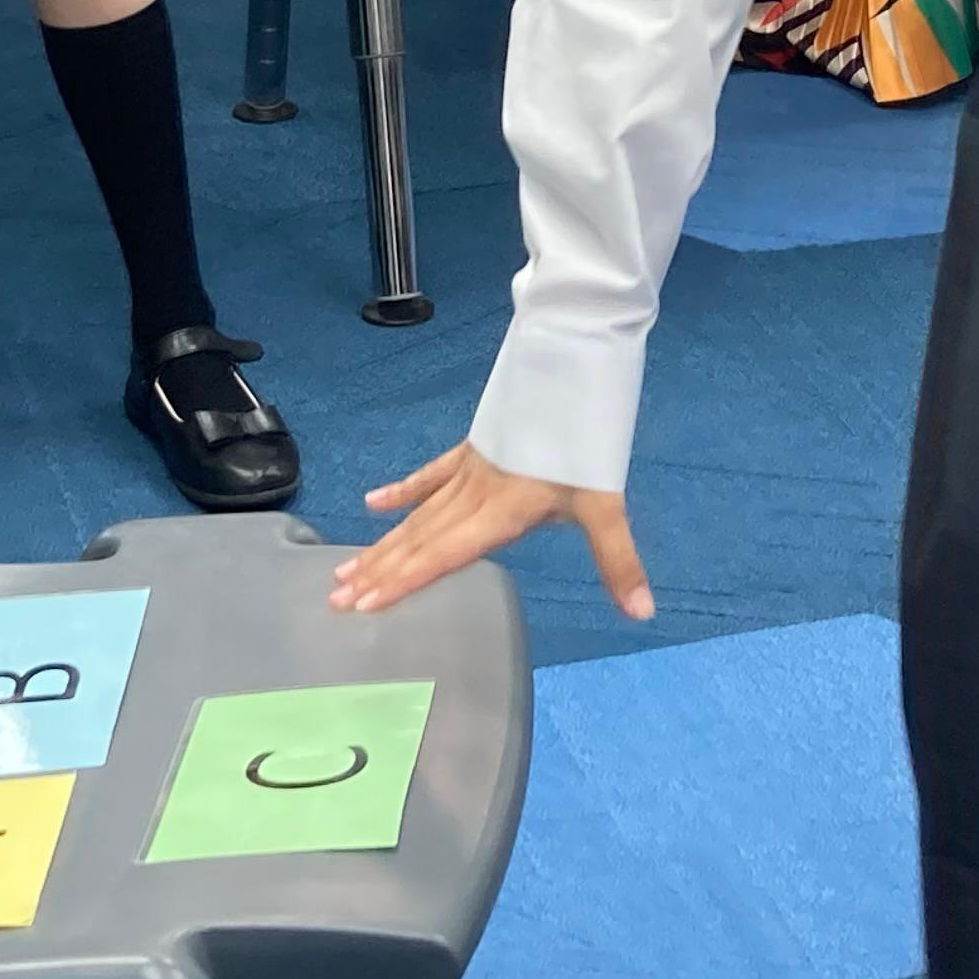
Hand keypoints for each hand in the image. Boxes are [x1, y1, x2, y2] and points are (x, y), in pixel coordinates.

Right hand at [329, 442, 650, 620]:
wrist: (571, 366)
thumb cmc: (585, 437)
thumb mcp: (605, 502)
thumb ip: (619, 561)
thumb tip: (642, 612)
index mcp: (500, 512)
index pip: (442, 555)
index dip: (404, 581)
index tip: (365, 604)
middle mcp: (476, 494)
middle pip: (418, 539)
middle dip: (378, 571)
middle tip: (335, 598)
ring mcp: (471, 470)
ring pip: (416, 514)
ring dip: (381, 543)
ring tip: (344, 568)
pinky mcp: (474, 449)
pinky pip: (431, 476)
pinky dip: (404, 492)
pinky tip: (374, 504)